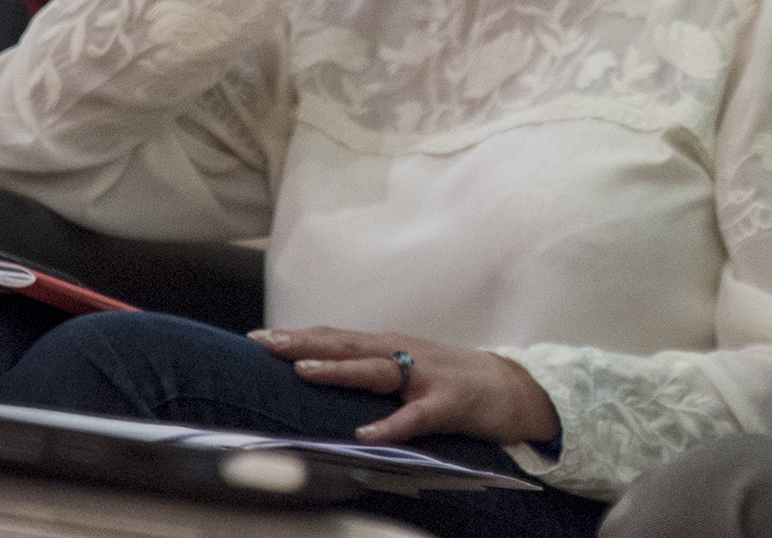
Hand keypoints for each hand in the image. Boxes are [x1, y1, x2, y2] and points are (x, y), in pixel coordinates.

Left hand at [248, 327, 559, 445]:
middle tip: (266, 343)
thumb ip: (370, 369)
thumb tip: (319, 372)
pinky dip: (390, 426)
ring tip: (303, 371)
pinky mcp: (449, 403)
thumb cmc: (452, 380)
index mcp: (392, 347)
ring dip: (339, 371)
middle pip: (348, 346)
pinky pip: (415, 417)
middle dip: (305, 344)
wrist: (513, 388)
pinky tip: (365, 435)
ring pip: (377, 372)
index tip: (258, 337)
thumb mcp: (408, 369)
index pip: (338, 338)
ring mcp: (427, 376)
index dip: (299, 336)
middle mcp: (405, 354)